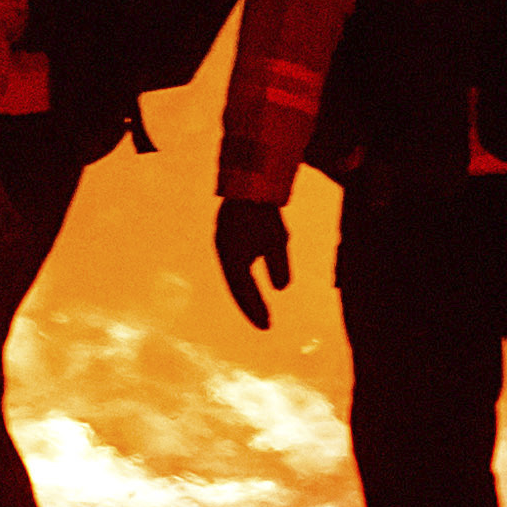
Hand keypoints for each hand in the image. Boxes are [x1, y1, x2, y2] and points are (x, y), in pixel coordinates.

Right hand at [214, 196, 294, 329]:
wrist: (250, 179)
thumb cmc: (264, 212)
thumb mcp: (276, 239)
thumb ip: (278, 264)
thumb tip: (281, 288)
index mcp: (231, 257)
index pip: (243, 291)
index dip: (254, 310)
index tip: (267, 327)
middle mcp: (224, 251)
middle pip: (237, 286)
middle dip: (250, 305)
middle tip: (265, 324)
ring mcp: (225, 242)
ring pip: (236, 275)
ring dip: (247, 292)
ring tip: (260, 309)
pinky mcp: (230, 234)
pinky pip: (237, 262)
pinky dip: (245, 277)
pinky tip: (253, 281)